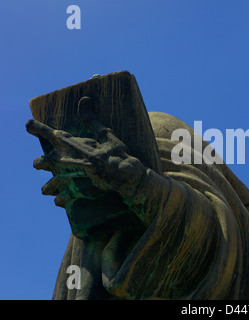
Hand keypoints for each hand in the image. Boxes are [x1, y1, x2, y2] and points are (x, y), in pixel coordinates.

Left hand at [26, 97, 146, 207]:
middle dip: (42, 163)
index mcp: (72, 144)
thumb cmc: (117, 152)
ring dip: (51, 186)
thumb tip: (84, 99)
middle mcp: (66, 160)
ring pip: (48, 186)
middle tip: (44, 164)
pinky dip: (63, 199)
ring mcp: (69, 178)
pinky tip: (65, 198)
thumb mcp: (105, 133)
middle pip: (40, 162)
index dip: (37, 128)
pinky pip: (60, 199)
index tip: (29, 124)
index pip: (49, 133)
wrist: (126, 174)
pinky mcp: (76, 192)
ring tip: (54, 187)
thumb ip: (90, 118)